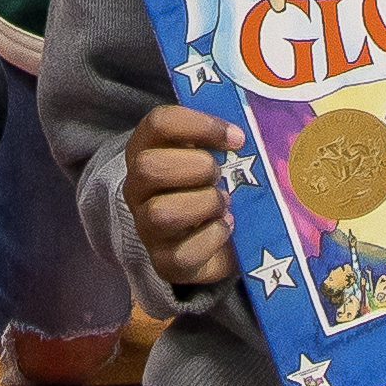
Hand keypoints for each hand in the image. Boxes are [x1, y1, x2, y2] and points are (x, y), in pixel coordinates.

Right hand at [125, 100, 240, 290]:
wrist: (207, 240)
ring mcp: (147, 227)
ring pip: (162, 213)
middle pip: (148, 167)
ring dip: (205, 204)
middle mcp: (138, 188)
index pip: (159, 123)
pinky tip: (226, 226)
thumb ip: (222, 137)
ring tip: (225, 202)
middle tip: (221, 174)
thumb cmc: (209, 184)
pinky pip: (182, 254)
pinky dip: (213, 238)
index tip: (237, 138)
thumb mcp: (210, 153)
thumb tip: (246, 131)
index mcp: (146, 149)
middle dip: (197, 167)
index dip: (200, 125)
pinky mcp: (164, 262)